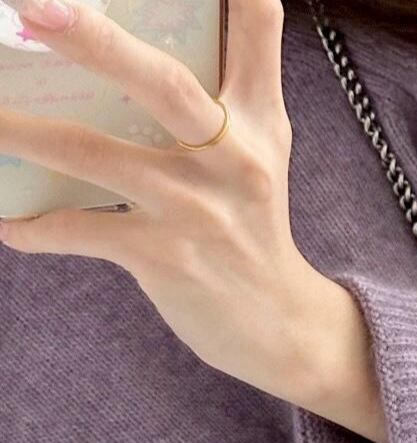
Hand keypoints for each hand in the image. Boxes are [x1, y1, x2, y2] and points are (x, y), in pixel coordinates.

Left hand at [0, 0, 387, 442]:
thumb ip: (236, 82)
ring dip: (22, 131)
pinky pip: (81, 232)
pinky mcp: (166, 258)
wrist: (280, 327)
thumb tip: (186, 18)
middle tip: (30, 3)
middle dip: (92, 40)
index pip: (257, 25)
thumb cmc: (253, 223)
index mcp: (258, 120)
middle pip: (162, 83)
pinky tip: (7, 223)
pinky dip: (35, 229)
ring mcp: (196, 210)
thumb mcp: (262, 150)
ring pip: (96, 155)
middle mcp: (234, 158)